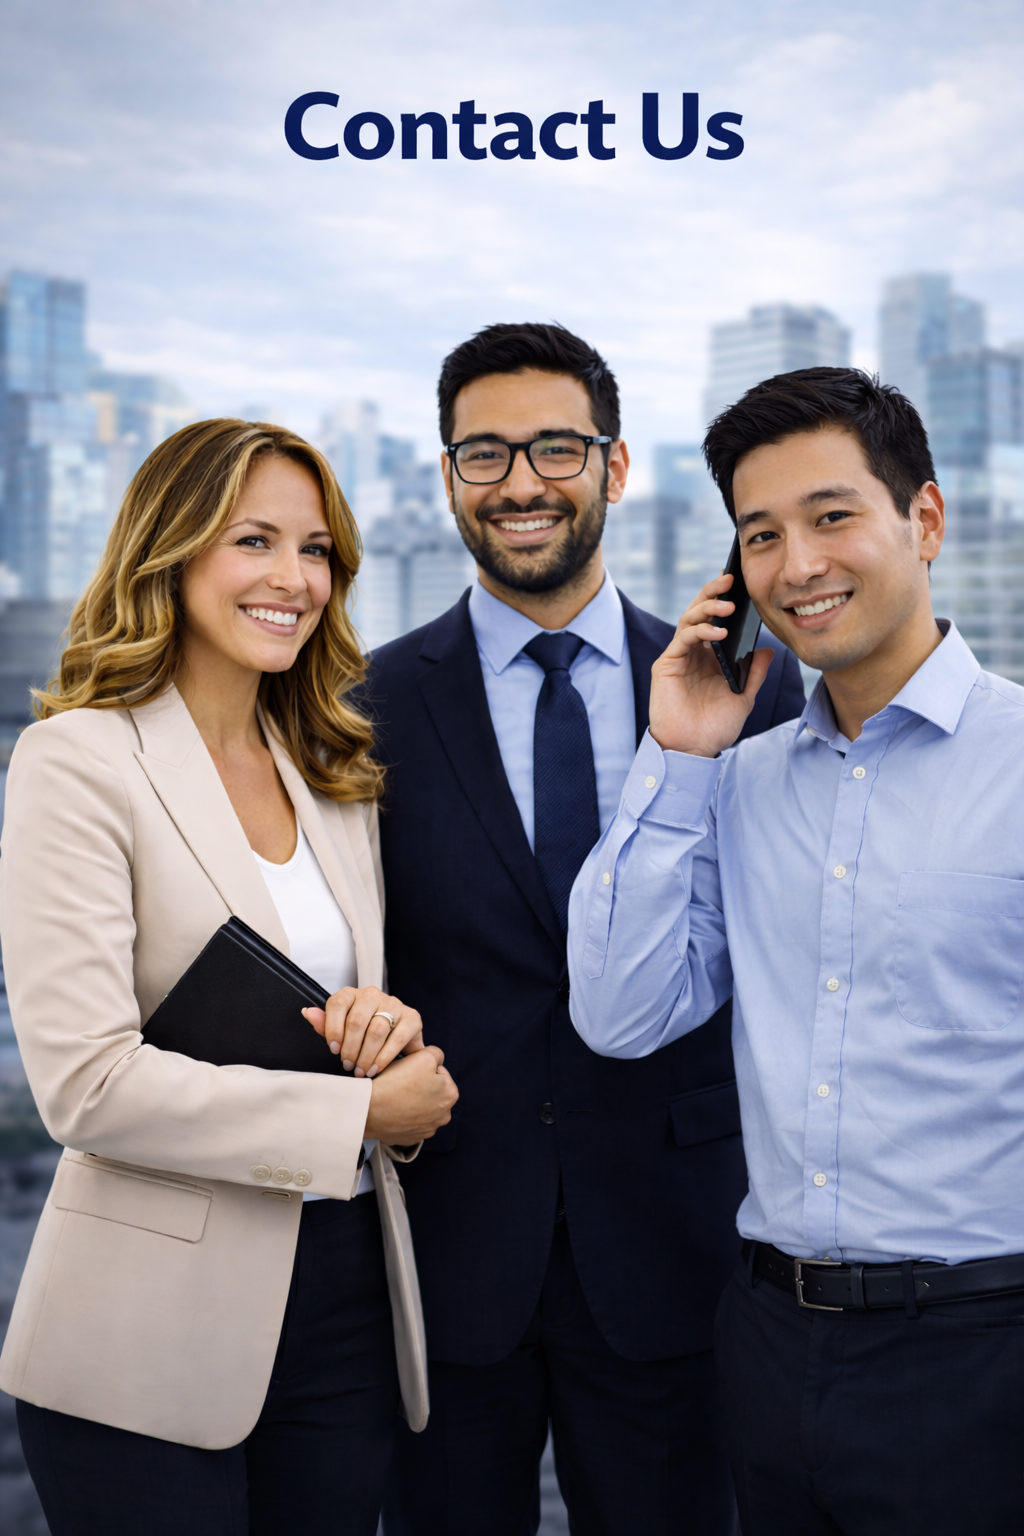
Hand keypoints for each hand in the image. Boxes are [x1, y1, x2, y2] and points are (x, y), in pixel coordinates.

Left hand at [302, 987, 423, 1077]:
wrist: (395, 1038)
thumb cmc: (362, 1034)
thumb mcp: (341, 1029)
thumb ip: (325, 1023)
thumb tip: (307, 1013)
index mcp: (352, 994)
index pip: (337, 1003)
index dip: (333, 1028)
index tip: (333, 1049)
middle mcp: (373, 995)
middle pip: (357, 1020)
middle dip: (350, 1048)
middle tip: (347, 1065)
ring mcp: (394, 1005)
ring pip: (377, 1030)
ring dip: (366, 1055)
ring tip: (360, 1071)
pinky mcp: (412, 1017)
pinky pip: (398, 1038)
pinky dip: (384, 1057)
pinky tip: (376, 1068)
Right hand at [363, 1045, 458, 1144]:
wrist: (368, 1109)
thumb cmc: (396, 1082)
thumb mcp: (424, 1056)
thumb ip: (437, 1054)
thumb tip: (437, 1060)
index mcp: (450, 1095)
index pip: (439, 1072)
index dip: (422, 1067)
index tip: (409, 1071)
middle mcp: (443, 1116)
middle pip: (432, 1090)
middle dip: (420, 1085)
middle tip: (402, 1082)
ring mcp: (427, 1129)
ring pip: (421, 1106)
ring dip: (412, 1101)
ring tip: (396, 1095)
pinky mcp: (411, 1138)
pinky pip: (410, 1121)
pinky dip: (403, 1115)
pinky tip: (393, 1109)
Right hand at [649, 574, 774, 757]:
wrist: (692, 750)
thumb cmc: (714, 727)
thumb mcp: (743, 697)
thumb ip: (754, 673)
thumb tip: (769, 650)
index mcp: (709, 656)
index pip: (715, 619)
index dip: (725, 600)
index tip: (741, 584)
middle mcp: (692, 652)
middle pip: (699, 611)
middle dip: (713, 592)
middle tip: (730, 578)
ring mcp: (678, 656)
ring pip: (688, 619)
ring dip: (708, 608)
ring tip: (728, 605)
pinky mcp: (667, 665)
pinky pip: (683, 639)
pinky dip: (701, 630)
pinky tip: (719, 632)